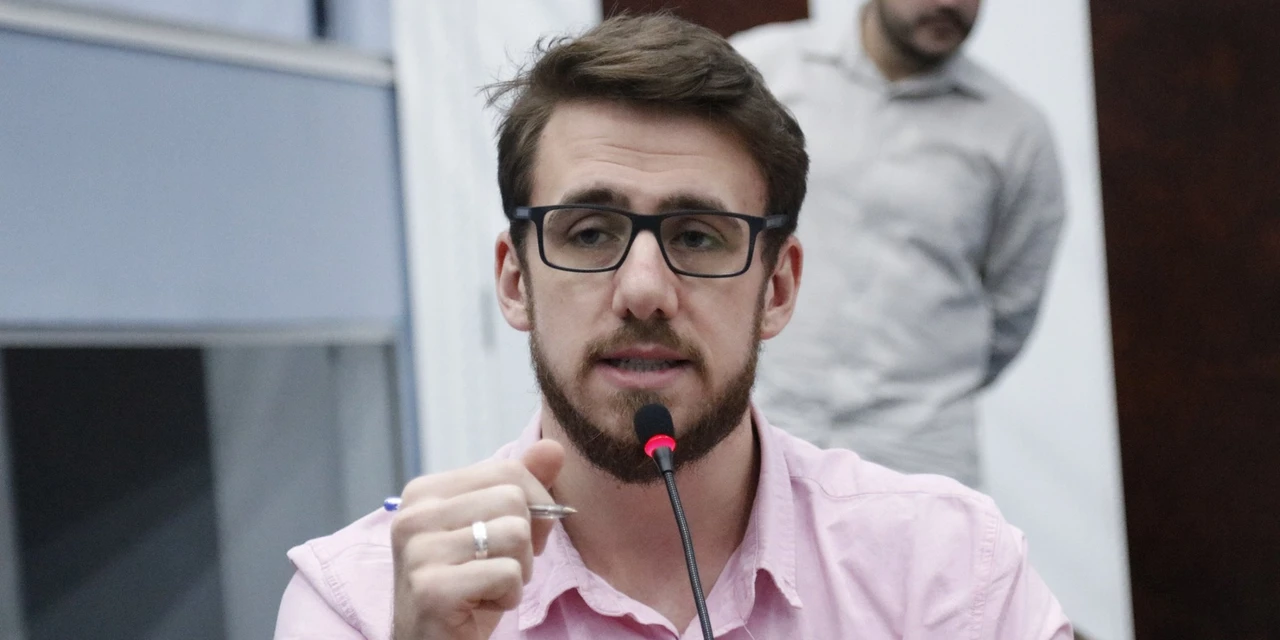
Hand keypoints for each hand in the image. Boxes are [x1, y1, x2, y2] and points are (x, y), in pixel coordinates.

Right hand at [390, 439, 564, 639]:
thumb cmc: (466, 588)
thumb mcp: (496, 532)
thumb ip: (523, 488)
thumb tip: (554, 447)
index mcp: (425, 492)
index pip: (507, 470)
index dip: (533, 506)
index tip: (514, 540)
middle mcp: (414, 515)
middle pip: (514, 500)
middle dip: (524, 543)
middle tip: (496, 570)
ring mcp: (419, 551)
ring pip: (515, 534)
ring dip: (517, 572)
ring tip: (486, 588)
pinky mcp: (432, 588)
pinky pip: (508, 574)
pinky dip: (508, 597)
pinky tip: (479, 607)